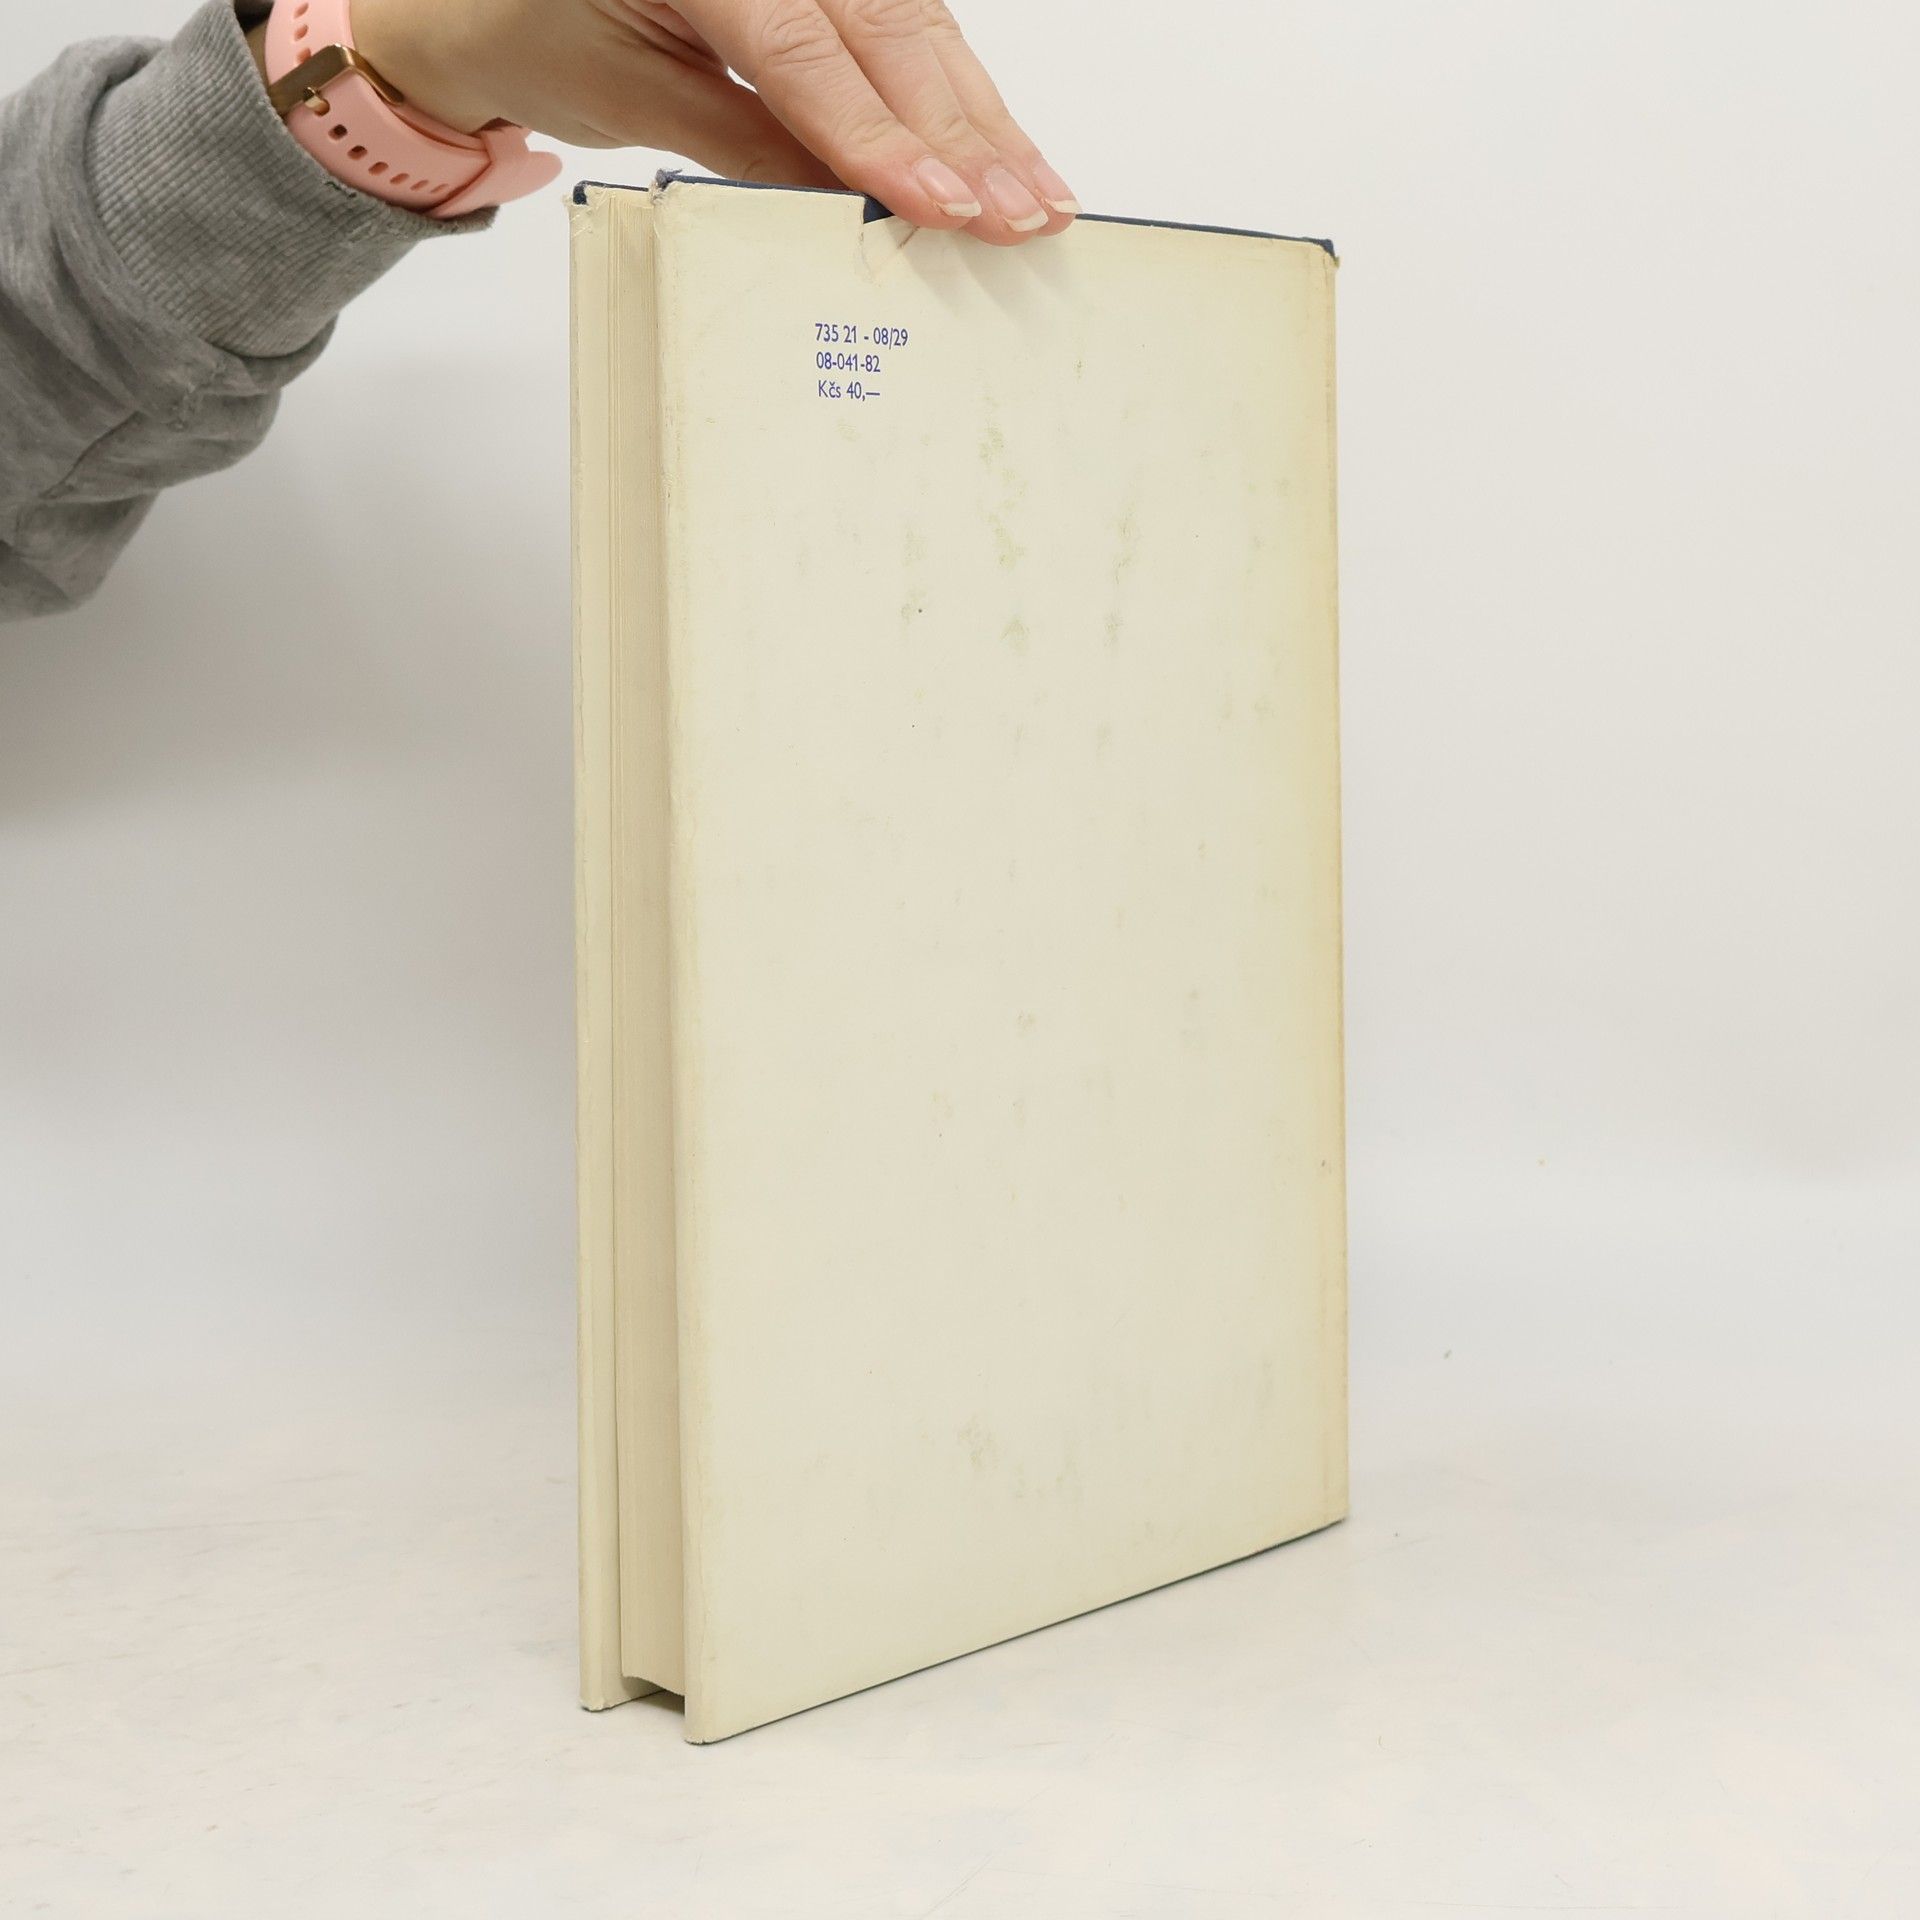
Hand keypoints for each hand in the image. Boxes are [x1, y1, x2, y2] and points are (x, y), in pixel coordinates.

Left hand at [347, 0, 1077, 243]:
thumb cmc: (535, 30)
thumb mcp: (628, 95)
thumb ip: (742, 144)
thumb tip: (852, 208)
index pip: (804, 49)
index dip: (879, 135)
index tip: (942, 206)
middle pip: (886, 29)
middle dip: (964, 133)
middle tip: (1026, 216)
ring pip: (915, 27)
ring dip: (983, 121)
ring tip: (1038, 199)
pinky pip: (901, 30)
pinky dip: (954, 97)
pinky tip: (1002, 154)